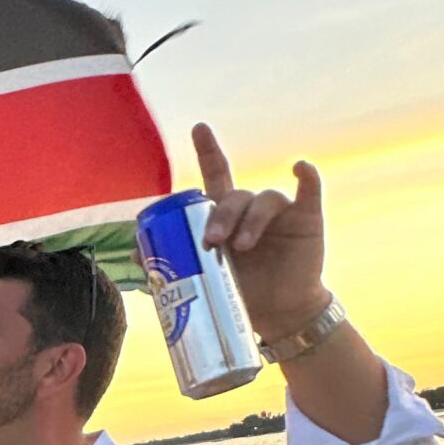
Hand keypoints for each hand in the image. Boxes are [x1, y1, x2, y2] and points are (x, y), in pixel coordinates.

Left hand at [193, 123, 329, 341]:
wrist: (280, 315)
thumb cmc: (240, 292)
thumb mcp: (207, 277)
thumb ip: (175, 264)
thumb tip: (134, 256)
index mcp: (226, 214)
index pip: (216, 174)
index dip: (209, 150)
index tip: (199, 129)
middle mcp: (250, 207)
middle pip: (233, 197)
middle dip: (220, 217)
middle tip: (211, 242)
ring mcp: (280, 212)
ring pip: (263, 200)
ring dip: (251, 220)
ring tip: (242, 246)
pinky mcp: (307, 219)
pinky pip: (310, 192)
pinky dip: (306, 178)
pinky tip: (299, 169)